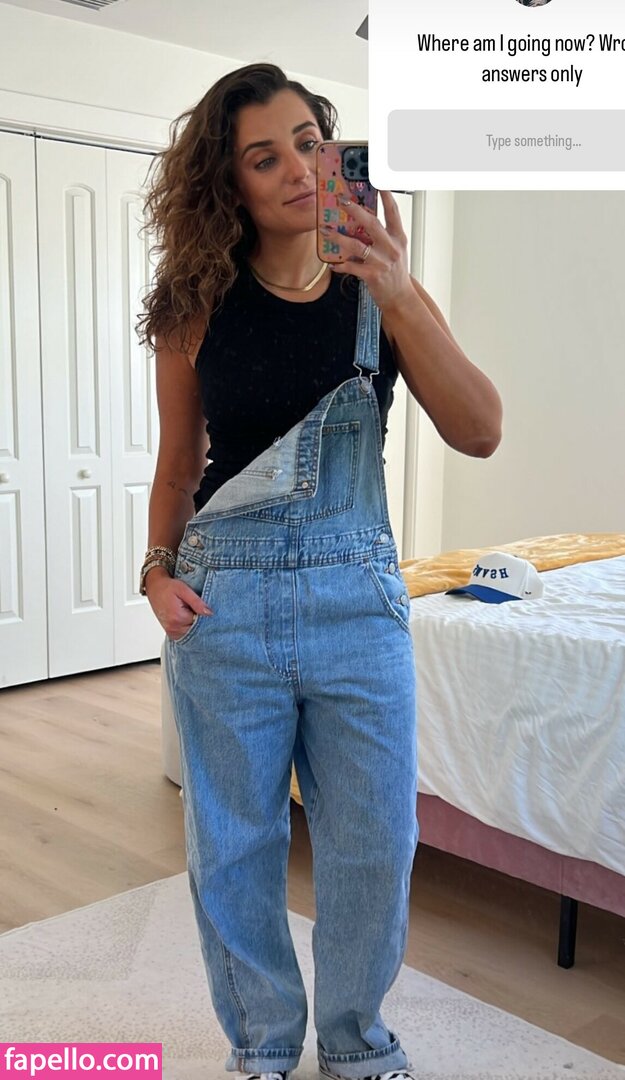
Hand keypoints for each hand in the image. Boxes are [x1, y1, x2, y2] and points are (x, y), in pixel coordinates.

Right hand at [145, 568, 211, 640]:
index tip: (200, 607)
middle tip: (194, 608)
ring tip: (189, 611)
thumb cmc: (167, 587)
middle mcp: (173, 627)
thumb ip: (197, 602)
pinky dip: (188, 628)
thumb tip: (209, 613)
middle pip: (196, 630)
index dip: (203, 614)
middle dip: (199, 620)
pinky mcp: (170, 632)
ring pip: (191, 633)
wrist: (154, 588)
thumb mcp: (184, 590)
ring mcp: (171, 631)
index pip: (200, 622)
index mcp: (178, 617)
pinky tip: (186, 618)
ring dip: (193, 624)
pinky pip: (185, 635)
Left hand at [321, 190, 413, 312]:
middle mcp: (391, 248)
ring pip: (356, 245)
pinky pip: (351, 267)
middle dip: (355, 210)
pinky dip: (340, 265)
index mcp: (398, 238)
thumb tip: (364, 220)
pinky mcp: (372, 275)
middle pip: (371, 223)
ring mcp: (382, 262)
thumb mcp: (396, 250)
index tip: (378, 182)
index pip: (393, 212)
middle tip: (342, 201)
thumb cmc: (395, 273)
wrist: (400, 297)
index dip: (386, 196)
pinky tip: (333, 264)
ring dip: (338, 237)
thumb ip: (384, 236)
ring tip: (327, 231)